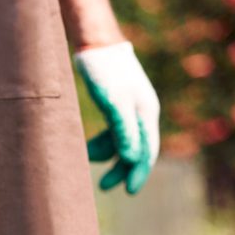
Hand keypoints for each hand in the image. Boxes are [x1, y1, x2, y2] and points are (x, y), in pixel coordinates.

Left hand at [75, 41, 159, 194]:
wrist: (95, 42)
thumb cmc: (104, 71)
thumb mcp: (112, 102)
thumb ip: (122, 131)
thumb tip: (129, 159)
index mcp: (145, 112)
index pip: (147, 150)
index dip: (138, 172)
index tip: (129, 192)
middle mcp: (142, 111)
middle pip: (136, 148)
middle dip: (121, 169)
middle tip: (104, 187)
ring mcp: (130, 106)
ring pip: (122, 140)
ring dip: (107, 154)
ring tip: (87, 159)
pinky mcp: (117, 102)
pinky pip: (113, 129)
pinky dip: (102, 140)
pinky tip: (87, 146)